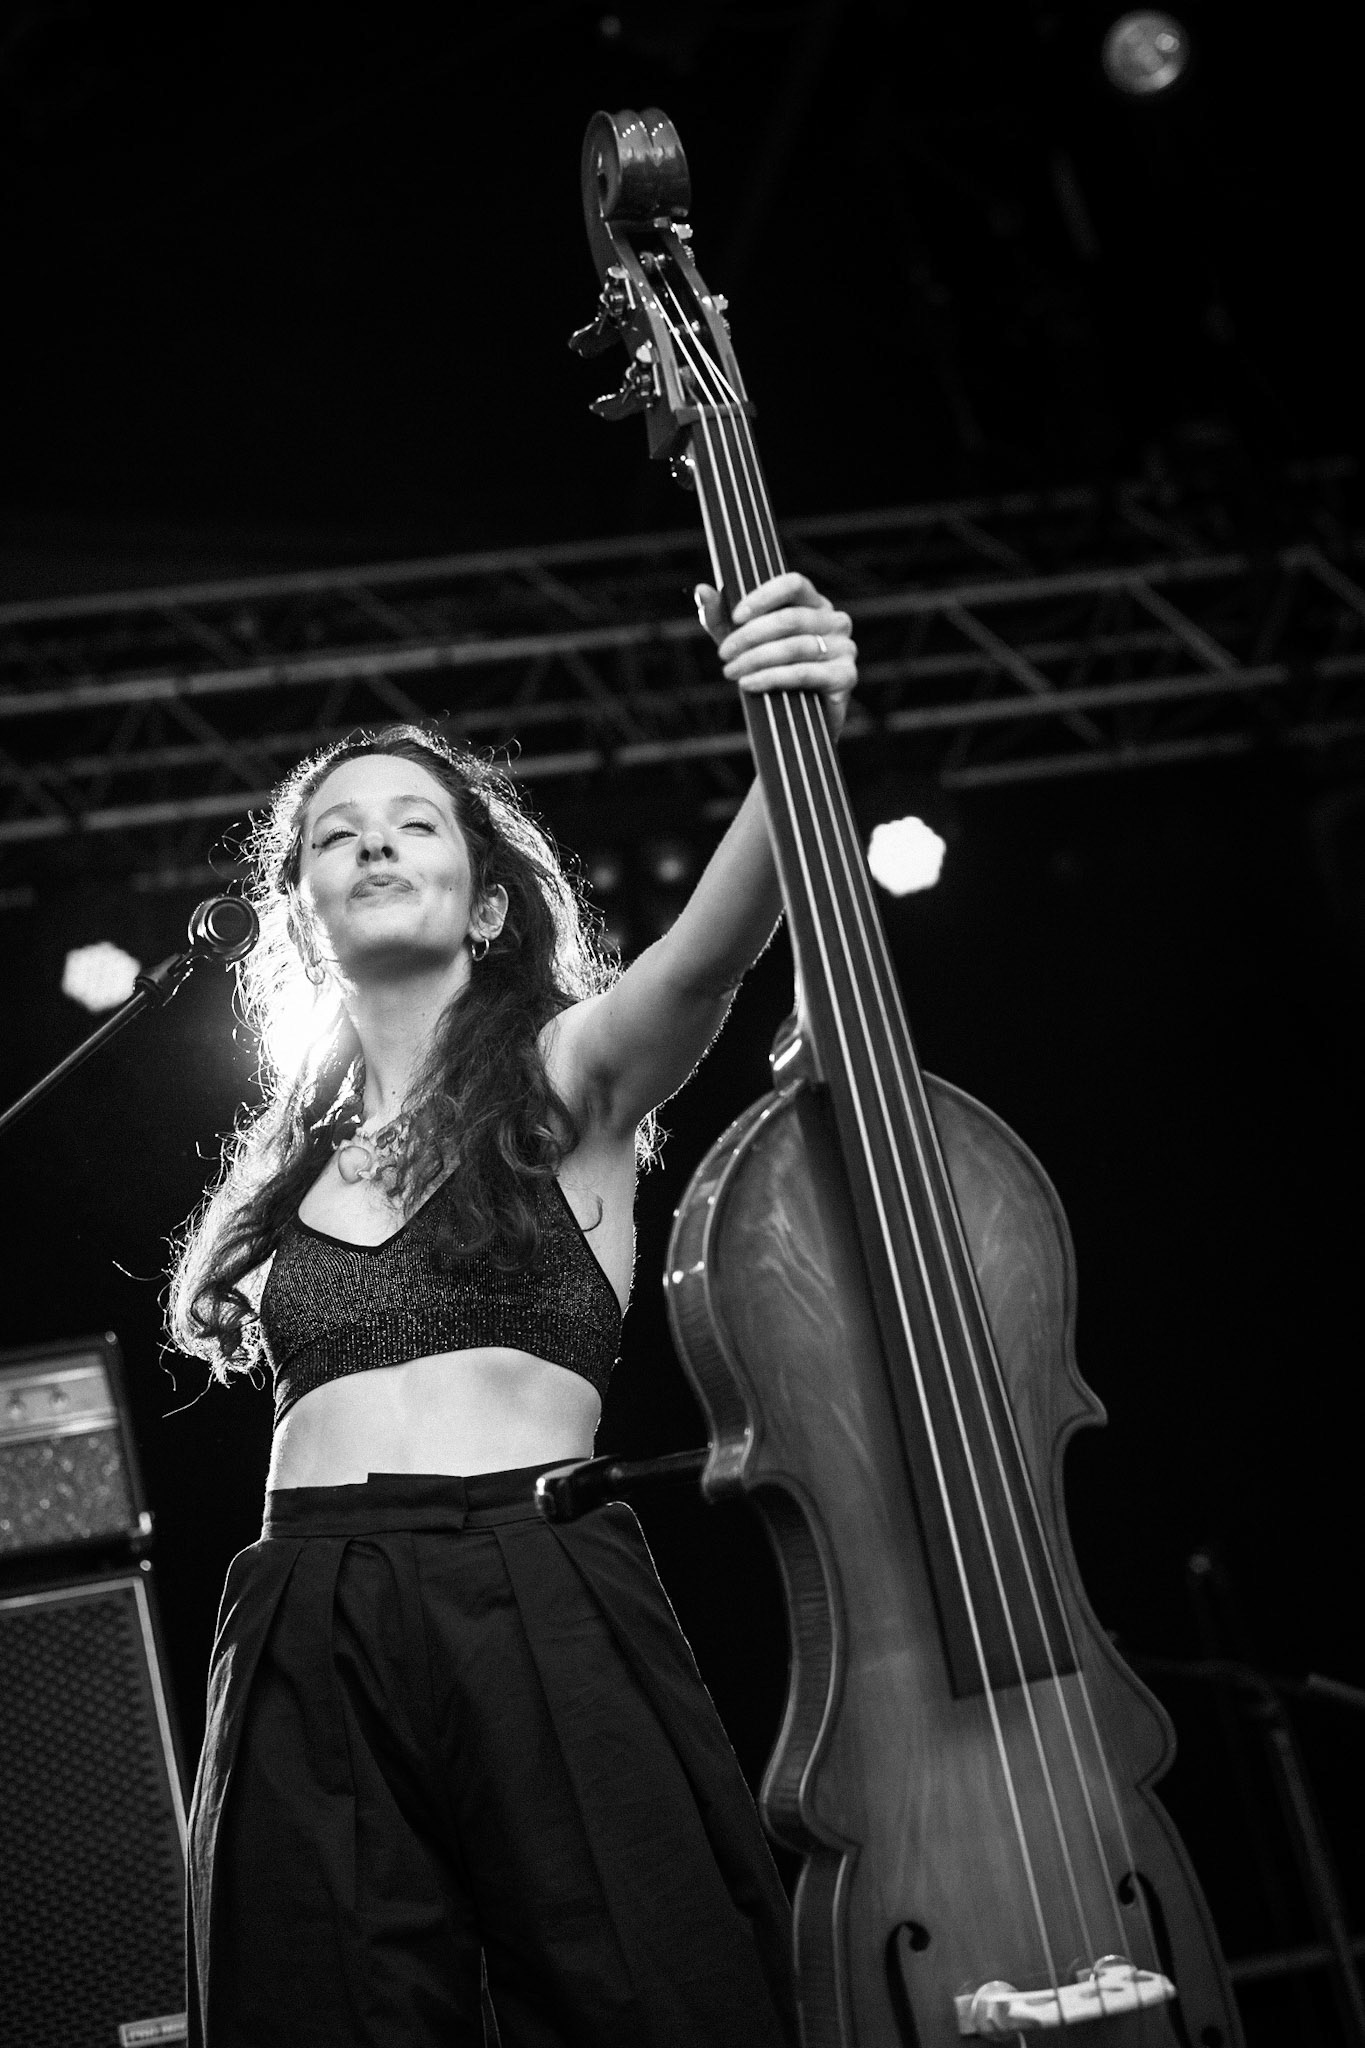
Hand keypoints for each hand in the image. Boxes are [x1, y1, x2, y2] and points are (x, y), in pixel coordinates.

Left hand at [694, 571, 857, 736]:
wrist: (792, 726)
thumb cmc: (769, 674)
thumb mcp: (741, 644)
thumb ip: (721, 618)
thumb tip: (701, 590)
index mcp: (814, 603)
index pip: (793, 584)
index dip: (763, 597)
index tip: (735, 617)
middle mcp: (835, 620)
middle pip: (790, 619)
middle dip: (750, 636)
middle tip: (724, 655)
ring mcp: (845, 648)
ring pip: (794, 647)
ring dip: (756, 659)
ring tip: (731, 672)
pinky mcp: (846, 677)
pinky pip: (804, 673)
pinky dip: (772, 677)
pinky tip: (749, 684)